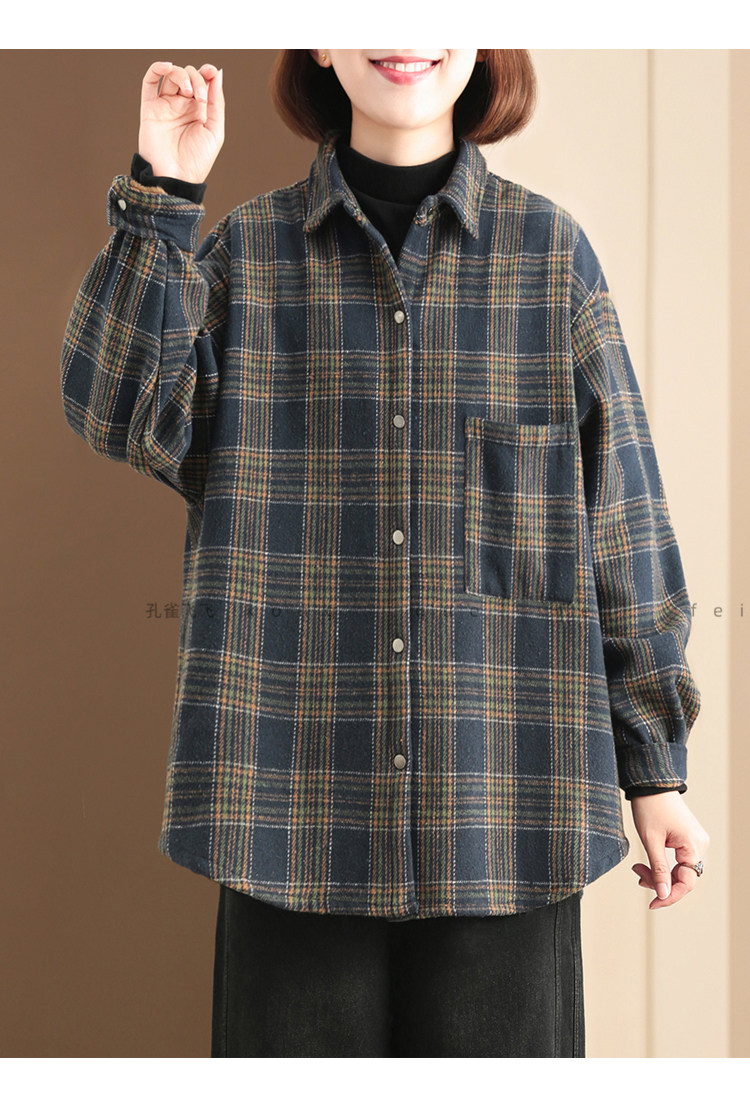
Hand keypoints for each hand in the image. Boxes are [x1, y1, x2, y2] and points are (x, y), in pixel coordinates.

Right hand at [137, 60, 224, 183]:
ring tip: (189, 92)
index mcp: (199, 111)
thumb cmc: (197, 160)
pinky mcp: (150, 108)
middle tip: (200, 97)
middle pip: (188, 75)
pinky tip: (167, 66)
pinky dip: (157, 68)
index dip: (206, 72)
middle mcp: (182, 106)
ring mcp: (165, 106)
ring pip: (171, 75)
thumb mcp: (215, 130)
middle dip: (196, 79)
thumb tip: (216, 73)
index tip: (211, 72)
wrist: (175, 177)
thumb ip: (216, 102)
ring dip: (182, 75)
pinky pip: (149, 81)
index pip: (202, 82)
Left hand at [629, 791, 709, 909]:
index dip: (669, 896)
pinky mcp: (687, 839)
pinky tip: (647, 864)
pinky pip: (678, 860)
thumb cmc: (650, 808)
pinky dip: (663, 865)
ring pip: (679, 870)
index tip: (652, 904)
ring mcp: (695, 842)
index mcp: (693, 846)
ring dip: (659, 874)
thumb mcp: (651, 840)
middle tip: (637, 875)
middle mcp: (699, 845)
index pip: (686, 883)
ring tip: (638, 869)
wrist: (650, 784)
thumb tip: (662, 895)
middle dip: (659, 882)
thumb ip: (658, 869)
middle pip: (683, 878)